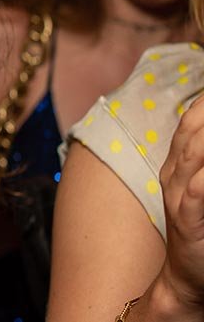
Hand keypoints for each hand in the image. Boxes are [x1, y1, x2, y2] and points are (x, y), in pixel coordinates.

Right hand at [156, 96, 203, 313]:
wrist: (188, 275)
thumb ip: (203, 160)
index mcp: (179, 162)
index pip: (191, 120)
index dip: (203, 101)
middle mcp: (175, 173)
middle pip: (191, 130)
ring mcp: (178, 194)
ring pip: (193, 154)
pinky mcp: (188, 220)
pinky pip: (196, 194)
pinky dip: (203, 180)